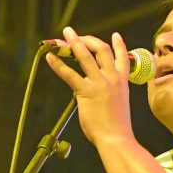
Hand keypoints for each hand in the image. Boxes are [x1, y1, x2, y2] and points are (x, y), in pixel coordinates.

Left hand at [44, 27, 134, 146]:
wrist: (117, 139)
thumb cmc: (117, 127)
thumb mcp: (118, 104)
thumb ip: (107, 92)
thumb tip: (89, 89)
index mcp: (122, 82)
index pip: (122, 57)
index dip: (119, 45)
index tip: (115, 36)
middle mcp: (111, 78)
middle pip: (101, 50)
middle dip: (88, 39)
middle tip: (76, 35)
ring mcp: (99, 84)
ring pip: (85, 56)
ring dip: (73, 42)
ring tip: (64, 34)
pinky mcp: (86, 92)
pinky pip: (69, 74)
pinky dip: (58, 64)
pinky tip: (50, 57)